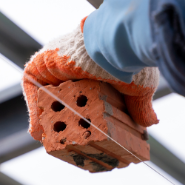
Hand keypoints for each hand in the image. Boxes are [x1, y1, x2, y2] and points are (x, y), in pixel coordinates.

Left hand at [22, 19, 158, 141]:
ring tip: (52, 141)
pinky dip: (35, 111)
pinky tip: (40, 132)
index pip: (83, 96)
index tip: (82, 137)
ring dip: (49, 119)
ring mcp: (55, 64)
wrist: (115, 42)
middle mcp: (72, 65)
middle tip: (66, 142)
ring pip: (47, 97)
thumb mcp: (139, 87)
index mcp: (94, 68)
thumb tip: (151, 123)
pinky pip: (33, 90)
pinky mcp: (41, 64)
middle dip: (63, 121)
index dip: (81, 117)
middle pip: (62, 99)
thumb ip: (139, 105)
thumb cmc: (129, 59)